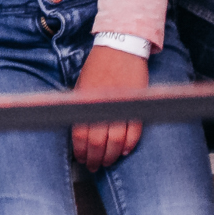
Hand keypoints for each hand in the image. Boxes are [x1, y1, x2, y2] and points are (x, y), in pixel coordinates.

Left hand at [71, 45, 147, 169]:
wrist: (120, 48)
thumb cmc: (98, 66)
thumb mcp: (82, 85)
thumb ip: (80, 106)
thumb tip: (77, 131)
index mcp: (85, 100)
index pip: (80, 133)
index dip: (80, 150)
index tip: (80, 158)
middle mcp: (102, 105)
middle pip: (98, 142)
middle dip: (94, 158)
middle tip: (93, 166)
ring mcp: (120, 106)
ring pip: (116, 141)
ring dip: (110, 156)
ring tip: (107, 162)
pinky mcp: (136, 105)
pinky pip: (134, 132)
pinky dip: (129, 144)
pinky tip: (123, 151)